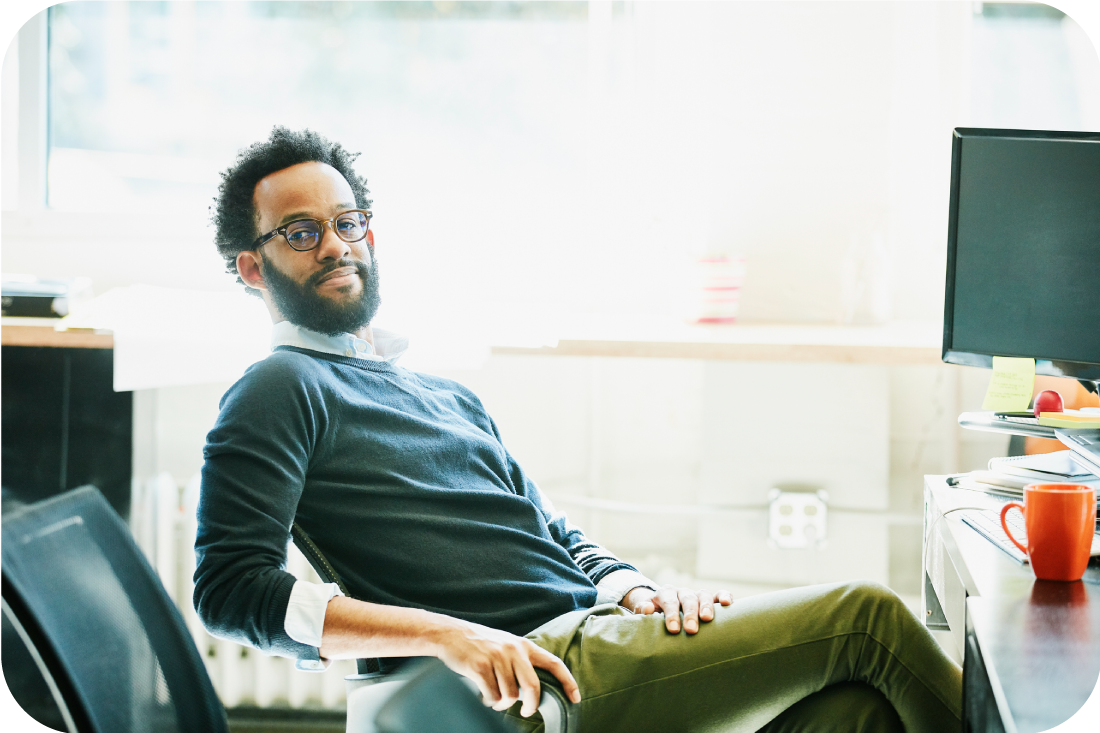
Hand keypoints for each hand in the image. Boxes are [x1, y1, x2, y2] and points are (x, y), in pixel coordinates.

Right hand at [432, 619, 580, 716]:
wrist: (451, 634)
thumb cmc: (480, 644)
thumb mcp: (506, 645)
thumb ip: (521, 661)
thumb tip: (533, 690)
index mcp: (523, 645)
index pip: (554, 663)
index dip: (568, 681)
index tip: (576, 698)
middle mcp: (513, 649)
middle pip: (533, 686)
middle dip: (531, 705)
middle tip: (525, 712)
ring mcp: (497, 657)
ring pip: (510, 695)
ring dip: (502, 703)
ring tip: (494, 697)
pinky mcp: (480, 666)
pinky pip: (491, 695)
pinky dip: (488, 701)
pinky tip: (483, 695)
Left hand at [622, 585, 732, 633]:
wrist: (661, 607)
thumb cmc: (654, 615)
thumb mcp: (644, 611)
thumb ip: (643, 610)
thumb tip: (647, 609)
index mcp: (665, 594)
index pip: (668, 601)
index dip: (671, 614)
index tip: (673, 629)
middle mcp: (681, 592)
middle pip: (687, 598)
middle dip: (689, 613)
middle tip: (691, 629)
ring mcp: (696, 594)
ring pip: (703, 594)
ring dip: (706, 606)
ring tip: (707, 618)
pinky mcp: (709, 599)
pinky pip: (718, 594)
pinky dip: (724, 596)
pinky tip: (728, 604)